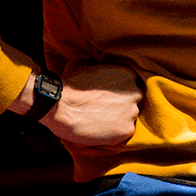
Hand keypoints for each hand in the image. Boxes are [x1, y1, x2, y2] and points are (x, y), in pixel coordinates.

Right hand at [22, 63, 141, 145]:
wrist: (61, 107)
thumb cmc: (69, 86)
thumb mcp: (82, 64)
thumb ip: (94, 64)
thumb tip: (88, 62)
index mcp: (128, 74)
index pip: (130, 85)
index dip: (119, 93)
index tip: (108, 98)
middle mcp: (135, 92)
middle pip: (133, 101)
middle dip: (121, 106)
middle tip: (104, 111)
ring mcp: (132, 112)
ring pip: (129, 117)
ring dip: (118, 120)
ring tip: (100, 122)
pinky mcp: (127, 130)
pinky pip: (124, 132)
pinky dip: (114, 134)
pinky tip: (100, 131)